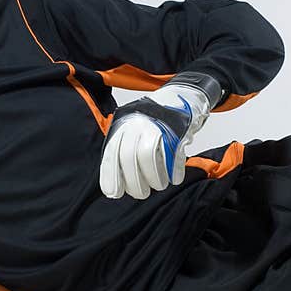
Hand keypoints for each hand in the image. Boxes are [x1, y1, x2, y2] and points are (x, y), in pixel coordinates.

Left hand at [99, 74, 219, 198]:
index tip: (113, 193)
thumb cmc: (152, 121)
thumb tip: (116, 184)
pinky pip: (173, 154)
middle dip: (134, 182)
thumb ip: (123, 152)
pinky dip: (174, 170)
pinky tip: (174, 179)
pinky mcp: (176, 128)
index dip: (111, 175)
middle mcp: (136, 124)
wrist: (179, 96)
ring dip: (153, 178)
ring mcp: (156, 124)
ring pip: (148, 156)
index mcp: (122, 126)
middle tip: (141, 193)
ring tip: (158, 186)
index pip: (112, 153)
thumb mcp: (131, 131)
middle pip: (129, 157)